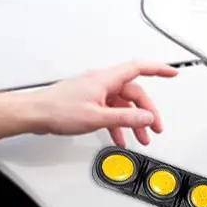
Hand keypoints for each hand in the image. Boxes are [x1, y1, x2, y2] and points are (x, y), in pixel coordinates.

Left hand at [28, 61, 177, 146]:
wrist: (34, 114)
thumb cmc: (58, 110)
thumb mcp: (98, 117)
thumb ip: (126, 119)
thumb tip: (147, 117)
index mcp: (105, 79)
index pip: (138, 68)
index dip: (158, 69)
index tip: (172, 73)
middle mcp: (101, 83)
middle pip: (133, 94)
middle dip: (147, 112)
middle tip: (155, 127)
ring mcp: (95, 92)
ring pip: (122, 105)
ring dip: (133, 121)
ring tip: (140, 137)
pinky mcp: (88, 102)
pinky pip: (110, 111)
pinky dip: (117, 124)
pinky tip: (119, 137)